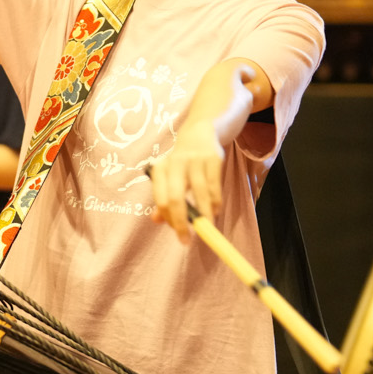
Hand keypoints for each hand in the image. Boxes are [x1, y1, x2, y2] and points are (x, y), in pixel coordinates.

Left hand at [149, 129, 226, 245]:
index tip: (179, 234)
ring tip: (207, 227)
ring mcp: (194, 160)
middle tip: (188, 240)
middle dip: (181, 221)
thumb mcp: (168, 177)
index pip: (160, 199)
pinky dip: (215, 202)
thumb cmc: (181, 163)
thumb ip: (162, 198)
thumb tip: (156, 221)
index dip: (169, 219)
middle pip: (175, 197)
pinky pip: (214, 186)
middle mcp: (174, 163)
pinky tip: (215, 211)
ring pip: (199, 193)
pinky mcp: (213, 158)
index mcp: (160, 169)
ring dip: (204, 214)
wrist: (200, 132)